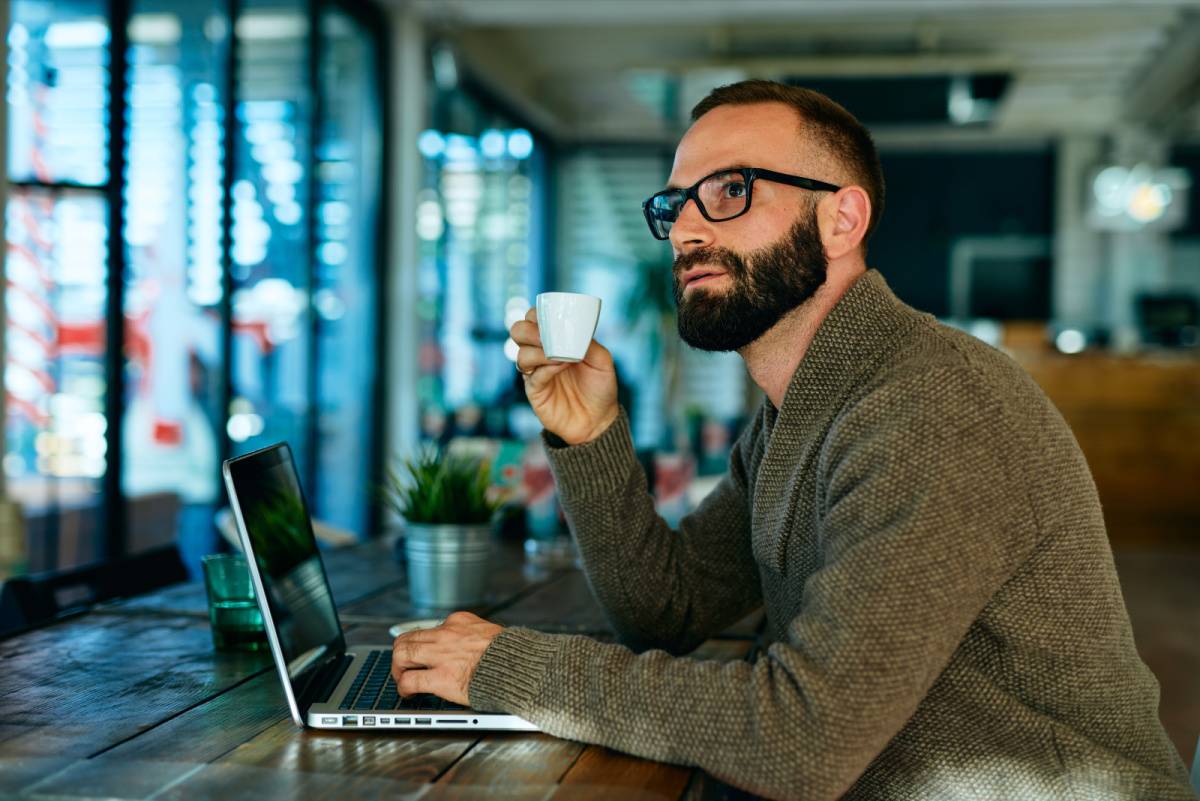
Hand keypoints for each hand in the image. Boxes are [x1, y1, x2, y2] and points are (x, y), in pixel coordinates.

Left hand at [390, 611, 502, 705]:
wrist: (520, 667)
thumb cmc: (512, 654)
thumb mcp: (492, 632)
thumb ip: (475, 636)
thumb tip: (473, 647)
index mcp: (460, 621)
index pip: (430, 628)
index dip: (423, 643)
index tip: (422, 652)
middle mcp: (446, 634)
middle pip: (408, 637)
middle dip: (401, 653)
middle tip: (403, 665)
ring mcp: (441, 655)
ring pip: (402, 654)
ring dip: (397, 667)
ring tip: (401, 678)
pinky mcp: (441, 678)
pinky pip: (410, 680)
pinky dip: (403, 686)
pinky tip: (407, 692)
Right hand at [509, 307, 618, 444]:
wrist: (599, 420)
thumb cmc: (600, 387)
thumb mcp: (602, 361)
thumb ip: (588, 343)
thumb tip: (574, 332)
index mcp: (554, 340)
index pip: (534, 319)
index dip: (536, 314)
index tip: (550, 316)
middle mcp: (540, 353)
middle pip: (518, 332)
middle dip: (529, 330)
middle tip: (546, 336)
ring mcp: (535, 372)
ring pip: (521, 354)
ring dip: (538, 351)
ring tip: (559, 355)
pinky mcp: (535, 391)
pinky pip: (531, 376)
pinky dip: (545, 367)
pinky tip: (560, 365)